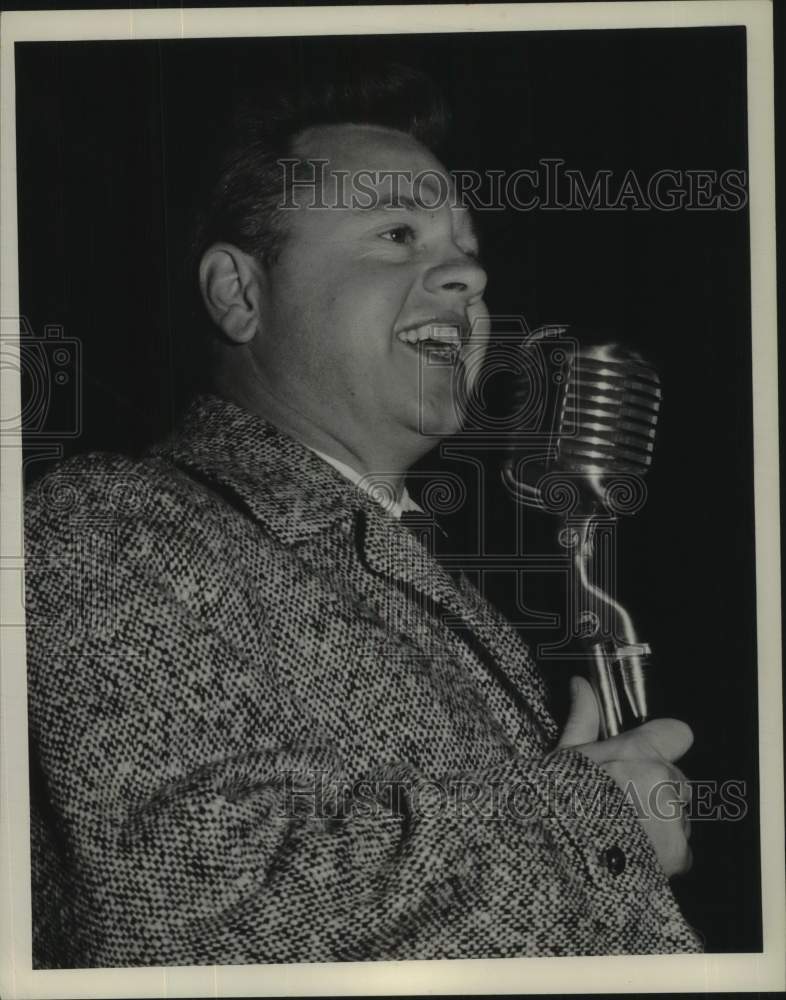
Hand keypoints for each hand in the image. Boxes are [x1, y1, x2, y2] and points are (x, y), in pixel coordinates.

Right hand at [557, 676, 692, 876]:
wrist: (564, 860)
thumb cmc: (559, 805)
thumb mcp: (566, 758)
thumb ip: (583, 720)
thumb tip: (581, 684)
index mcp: (638, 753)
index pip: (677, 734)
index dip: (666, 744)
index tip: (649, 755)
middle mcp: (663, 783)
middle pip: (677, 781)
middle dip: (657, 791)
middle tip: (621, 804)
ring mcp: (674, 820)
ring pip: (679, 816)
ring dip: (660, 824)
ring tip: (622, 835)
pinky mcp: (679, 854)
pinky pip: (681, 851)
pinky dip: (663, 856)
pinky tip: (633, 856)